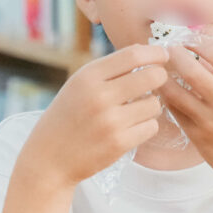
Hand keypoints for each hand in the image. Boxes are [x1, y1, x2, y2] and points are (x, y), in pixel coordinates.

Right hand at [16, 44, 168, 192]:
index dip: (154, 53)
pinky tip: (131, 128)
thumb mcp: (78, 85)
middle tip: (157, 81)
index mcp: (87, 76)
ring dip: (151, 106)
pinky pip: (151, 126)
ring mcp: (110, 121)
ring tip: (136, 110)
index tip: (163, 54)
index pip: (132, 55)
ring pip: (154, 103)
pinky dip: (146, 127)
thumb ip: (108, 70)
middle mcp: (99, 96)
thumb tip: (147, 53)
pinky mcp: (119, 143)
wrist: (48, 159)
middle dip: (160, 76)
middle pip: (152, 76)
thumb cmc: (67, 118)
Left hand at [157, 43, 212, 198]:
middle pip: (192, 70)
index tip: (189, 39)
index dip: (199, 42)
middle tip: (168, 49)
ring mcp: (211, 123)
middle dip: (175, 54)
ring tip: (160, 68)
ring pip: (175, 92)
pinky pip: (174, 111)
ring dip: (164, 77)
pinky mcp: (197, 137)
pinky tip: (165, 90)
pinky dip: (167, 98)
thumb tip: (202, 51)